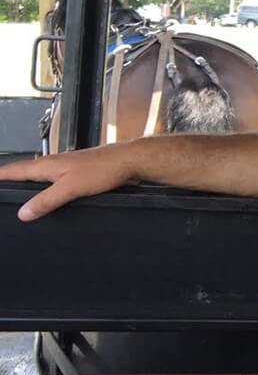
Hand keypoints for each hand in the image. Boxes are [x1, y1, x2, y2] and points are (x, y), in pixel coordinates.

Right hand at [0, 144, 138, 221]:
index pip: (12, 171)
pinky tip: (49, 198)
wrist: (129, 161)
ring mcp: (65, 169)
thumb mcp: (70, 188)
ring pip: (39, 178)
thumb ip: (46, 201)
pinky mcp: (78, 174)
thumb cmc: (104, 168)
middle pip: (23, 173)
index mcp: (46, 165)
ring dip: (28, 186)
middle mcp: (53, 164)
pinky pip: (54, 183)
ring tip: (17, 197)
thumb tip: (23, 213)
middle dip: (8, 182)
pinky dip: (46, 190)